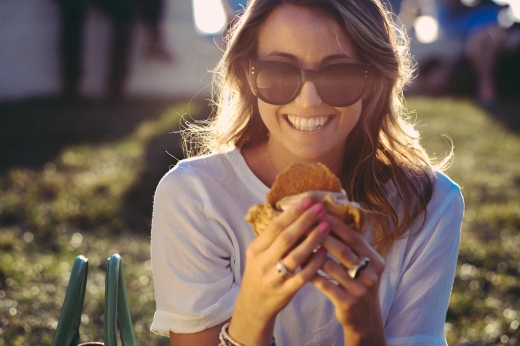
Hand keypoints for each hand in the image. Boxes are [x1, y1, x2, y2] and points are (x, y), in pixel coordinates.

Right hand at [229, 198, 329, 344]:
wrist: (253, 305)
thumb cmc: (262, 273)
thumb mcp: (260, 254)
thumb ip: (274, 238)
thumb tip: (296, 213)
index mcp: (255, 250)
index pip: (275, 227)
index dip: (292, 213)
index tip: (308, 201)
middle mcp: (262, 263)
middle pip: (285, 238)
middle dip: (305, 221)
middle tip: (321, 208)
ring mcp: (273, 278)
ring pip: (295, 256)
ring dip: (312, 240)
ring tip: (326, 226)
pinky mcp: (284, 292)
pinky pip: (302, 276)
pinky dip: (314, 263)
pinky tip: (325, 252)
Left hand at [311, 214, 386, 344]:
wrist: (364, 319)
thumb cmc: (357, 285)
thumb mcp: (362, 266)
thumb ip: (351, 246)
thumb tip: (329, 218)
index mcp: (375, 260)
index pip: (354, 237)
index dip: (336, 224)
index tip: (319, 212)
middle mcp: (370, 274)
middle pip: (342, 249)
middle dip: (321, 235)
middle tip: (304, 224)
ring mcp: (360, 290)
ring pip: (331, 266)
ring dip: (312, 253)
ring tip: (296, 243)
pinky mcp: (348, 303)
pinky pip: (325, 284)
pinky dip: (311, 273)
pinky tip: (299, 266)